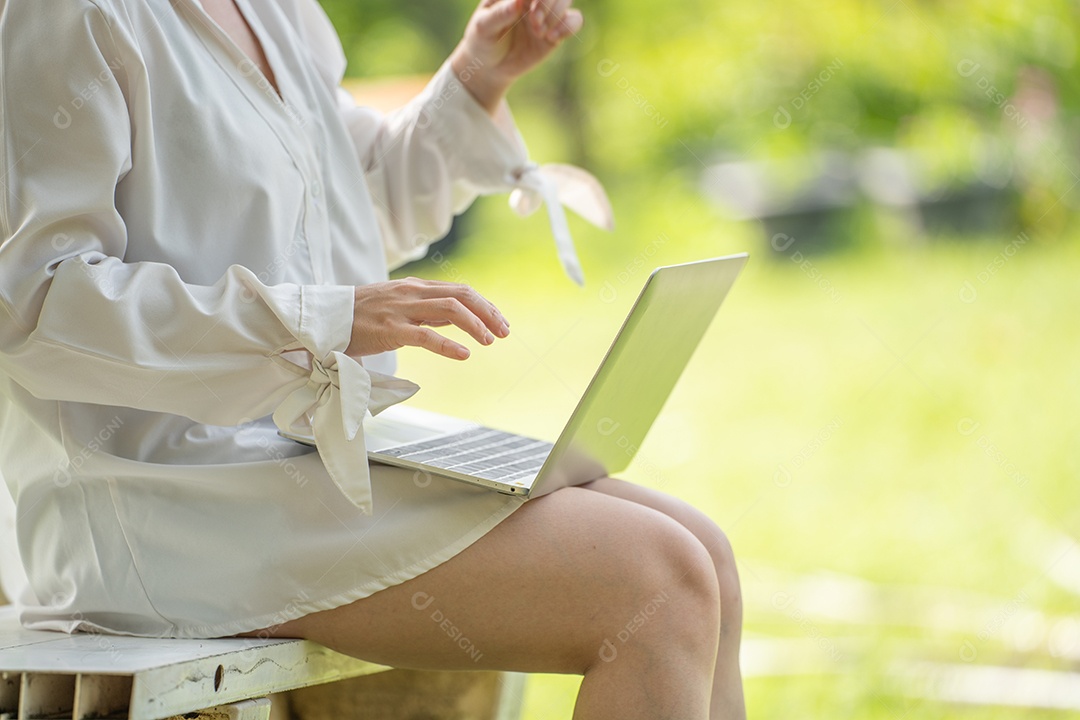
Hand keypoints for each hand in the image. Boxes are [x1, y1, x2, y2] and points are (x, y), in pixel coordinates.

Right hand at [346, 278, 509, 360]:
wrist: (325, 318)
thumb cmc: (361, 316)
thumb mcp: (398, 306)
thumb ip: (425, 310)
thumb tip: (455, 317)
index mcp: (415, 288)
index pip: (459, 290)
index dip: (484, 305)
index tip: (501, 322)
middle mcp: (412, 294)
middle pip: (461, 296)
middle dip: (488, 313)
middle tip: (505, 332)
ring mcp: (401, 310)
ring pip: (449, 310)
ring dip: (475, 325)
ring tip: (490, 341)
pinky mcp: (389, 329)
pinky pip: (425, 336)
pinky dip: (448, 345)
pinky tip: (464, 354)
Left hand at [450, 0, 583, 113]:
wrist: (490, 66)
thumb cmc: (483, 40)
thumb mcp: (483, 27)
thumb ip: (499, 14)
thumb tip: (518, 3)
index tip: (526, 7)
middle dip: (547, 2)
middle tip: (534, 21)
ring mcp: (546, 13)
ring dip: (556, 14)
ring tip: (539, 31)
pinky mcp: (556, 31)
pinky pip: (575, 20)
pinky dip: (568, 27)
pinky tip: (551, 38)